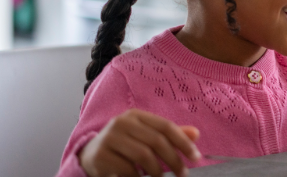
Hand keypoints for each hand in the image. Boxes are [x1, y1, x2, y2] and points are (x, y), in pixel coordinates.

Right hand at [79, 109, 201, 176]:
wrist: (90, 154)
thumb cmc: (125, 145)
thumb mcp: (146, 136)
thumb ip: (169, 135)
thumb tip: (195, 134)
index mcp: (136, 115)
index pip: (166, 126)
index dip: (183, 142)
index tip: (195, 157)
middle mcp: (121, 123)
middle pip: (156, 142)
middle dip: (174, 160)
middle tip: (183, 173)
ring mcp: (109, 138)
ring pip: (143, 156)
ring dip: (158, 171)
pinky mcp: (101, 156)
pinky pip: (128, 169)